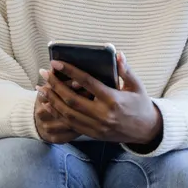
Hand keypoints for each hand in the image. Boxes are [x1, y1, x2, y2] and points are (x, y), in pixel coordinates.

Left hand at [38, 53, 162, 145]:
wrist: (146, 131)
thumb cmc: (141, 104)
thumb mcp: (137, 85)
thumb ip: (125, 70)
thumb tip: (117, 54)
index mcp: (114, 99)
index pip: (87, 83)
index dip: (70, 71)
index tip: (56, 63)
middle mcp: (103, 114)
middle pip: (72, 99)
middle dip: (54, 85)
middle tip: (43, 73)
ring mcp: (97, 126)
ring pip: (68, 113)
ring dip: (52, 100)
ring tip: (41, 88)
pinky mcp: (93, 134)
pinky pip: (70, 124)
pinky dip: (57, 114)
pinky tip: (48, 104)